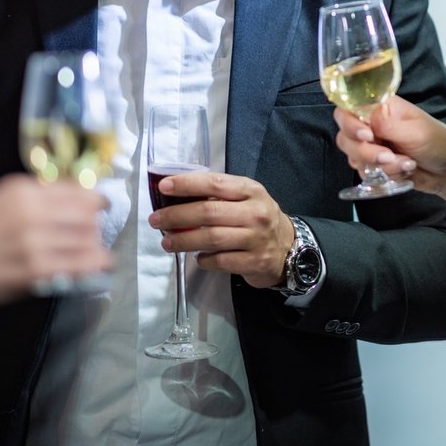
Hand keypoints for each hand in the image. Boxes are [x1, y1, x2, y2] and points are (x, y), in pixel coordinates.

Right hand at [0, 174, 108, 309]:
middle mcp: (30, 211)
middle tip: (91, 234)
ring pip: (87, 239)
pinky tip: (99, 267)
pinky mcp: (34, 270)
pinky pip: (80, 265)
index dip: (93, 200)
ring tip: (93, 252)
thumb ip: (31, 200)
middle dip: (93, 225)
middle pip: (86, 214)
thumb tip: (70, 202)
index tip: (99, 206)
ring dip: (94, 246)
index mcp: (20, 191)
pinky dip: (95, 265)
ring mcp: (33, 241)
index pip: (75, 190)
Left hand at [149, 170, 293, 286]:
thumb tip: (174, 195)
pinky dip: (203, 260)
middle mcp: (255, 212)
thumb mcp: (246, 199)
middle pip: (209, 212)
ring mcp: (256, 239)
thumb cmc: (257, 219)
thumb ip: (218, 195)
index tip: (163, 187)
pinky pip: (220, 261)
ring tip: (167, 242)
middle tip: (156, 220)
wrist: (289, 249)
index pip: (215, 183)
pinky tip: (197, 257)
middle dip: (176, 216)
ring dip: (183, 240)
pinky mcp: (254, 262)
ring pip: (211, 238)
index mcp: (251, 190)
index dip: (187, 184)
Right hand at [332, 95, 445, 193]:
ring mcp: (370, 145)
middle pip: (345, 137)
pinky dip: (382, 175)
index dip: (350, 124)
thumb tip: (368, 119)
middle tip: (389, 157)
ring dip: (378, 166)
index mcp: (380, 107)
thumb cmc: (437, 142)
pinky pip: (364, 172)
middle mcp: (370, 124)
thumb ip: (389, 126)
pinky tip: (403, 171)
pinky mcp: (372, 164)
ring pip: (353, 157)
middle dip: (366, 152)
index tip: (367, 136)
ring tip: (406, 164)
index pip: (348, 108)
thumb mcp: (417, 131)